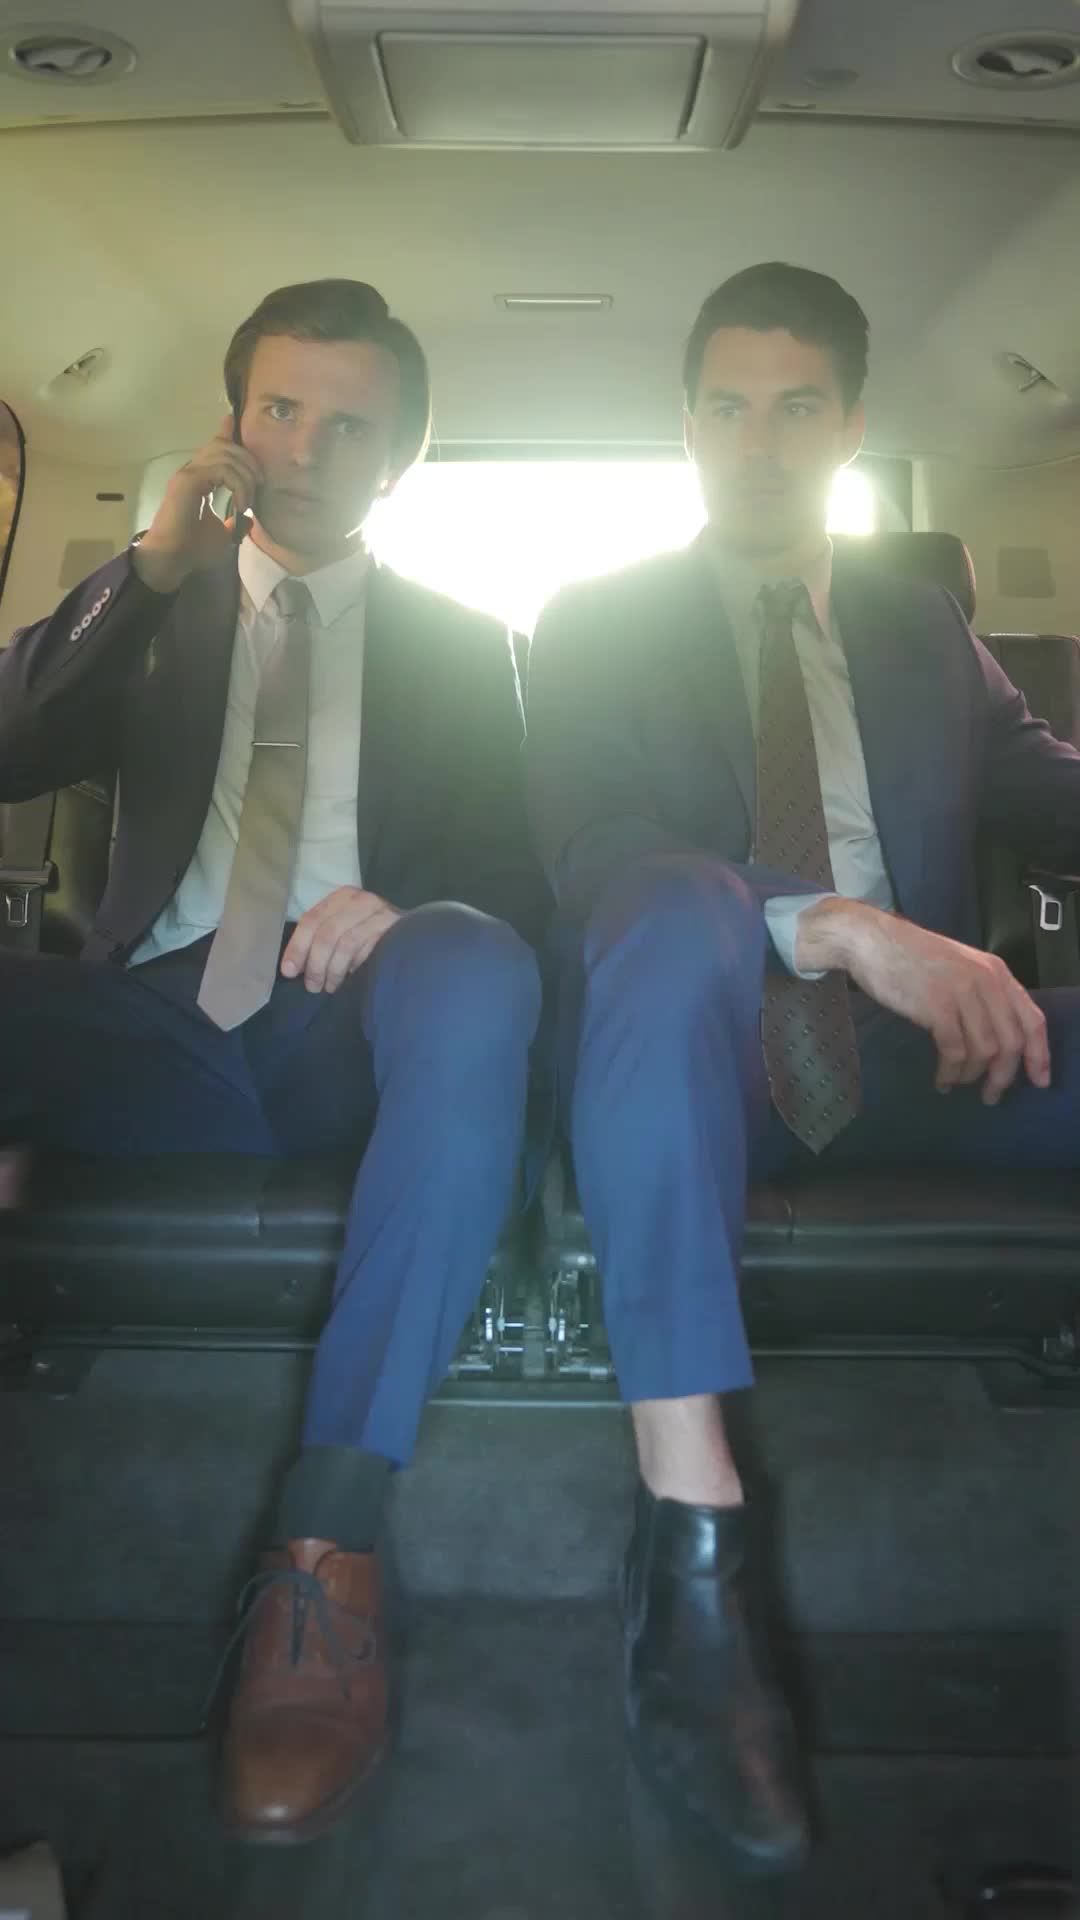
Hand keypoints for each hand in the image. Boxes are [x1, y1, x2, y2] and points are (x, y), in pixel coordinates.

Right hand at [131, 415, 263, 593]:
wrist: (173, 560)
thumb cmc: (194, 549)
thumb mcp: (224, 534)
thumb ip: (236, 522)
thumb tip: (251, 519)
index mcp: (198, 478)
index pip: (214, 447)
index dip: (226, 432)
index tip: (233, 422)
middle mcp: (192, 470)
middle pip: (224, 446)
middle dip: (248, 460)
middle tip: (260, 483)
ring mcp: (189, 473)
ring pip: (225, 454)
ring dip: (245, 475)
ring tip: (248, 500)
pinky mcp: (188, 481)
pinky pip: (221, 469)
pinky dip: (238, 485)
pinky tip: (241, 504)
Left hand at [281, 888, 401, 992]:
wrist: (413, 936)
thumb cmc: (370, 935)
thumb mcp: (342, 929)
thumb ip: (319, 938)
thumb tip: (293, 966)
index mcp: (342, 897)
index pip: (312, 919)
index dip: (297, 947)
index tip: (289, 971)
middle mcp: (361, 900)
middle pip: (327, 932)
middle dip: (315, 963)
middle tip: (312, 986)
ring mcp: (380, 913)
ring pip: (345, 943)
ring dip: (333, 970)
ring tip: (329, 987)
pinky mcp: (393, 930)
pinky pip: (367, 951)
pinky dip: (354, 968)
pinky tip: (350, 979)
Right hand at [796, 898, 1049, 1104]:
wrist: (872, 941)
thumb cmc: (912, 957)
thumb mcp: (960, 968)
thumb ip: (983, 994)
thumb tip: (997, 1040)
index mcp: (997, 972)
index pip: (1033, 1019)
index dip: (1039, 1054)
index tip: (1039, 1081)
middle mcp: (987, 981)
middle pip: (1011, 1041)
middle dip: (1003, 1076)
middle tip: (991, 1096)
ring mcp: (962, 992)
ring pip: (984, 1050)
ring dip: (972, 1075)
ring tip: (957, 1084)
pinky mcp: (937, 1006)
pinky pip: (955, 1051)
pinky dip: (950, 1072)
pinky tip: (941, 1080)